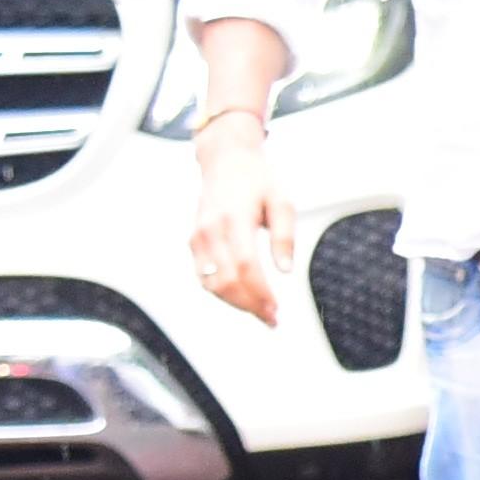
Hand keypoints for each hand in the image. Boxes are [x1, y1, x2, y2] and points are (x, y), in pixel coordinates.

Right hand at [190, 113, 297, 323]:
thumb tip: (285, 271)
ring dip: (235, 303)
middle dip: (250, 305)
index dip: (260, 292)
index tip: (276, 309)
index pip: (245, 266)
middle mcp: (211, 230)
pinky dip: (221, 293)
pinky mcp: (193, 241)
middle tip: (272, 319)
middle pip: (226, 280)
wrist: (225, 160)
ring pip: (211, 283)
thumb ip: (284, 236)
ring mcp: (198, 236)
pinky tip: (242, 299)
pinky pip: (203, 276)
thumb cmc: (257, 180)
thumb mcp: (282, 201)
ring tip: (260, 312)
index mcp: (234, 219)